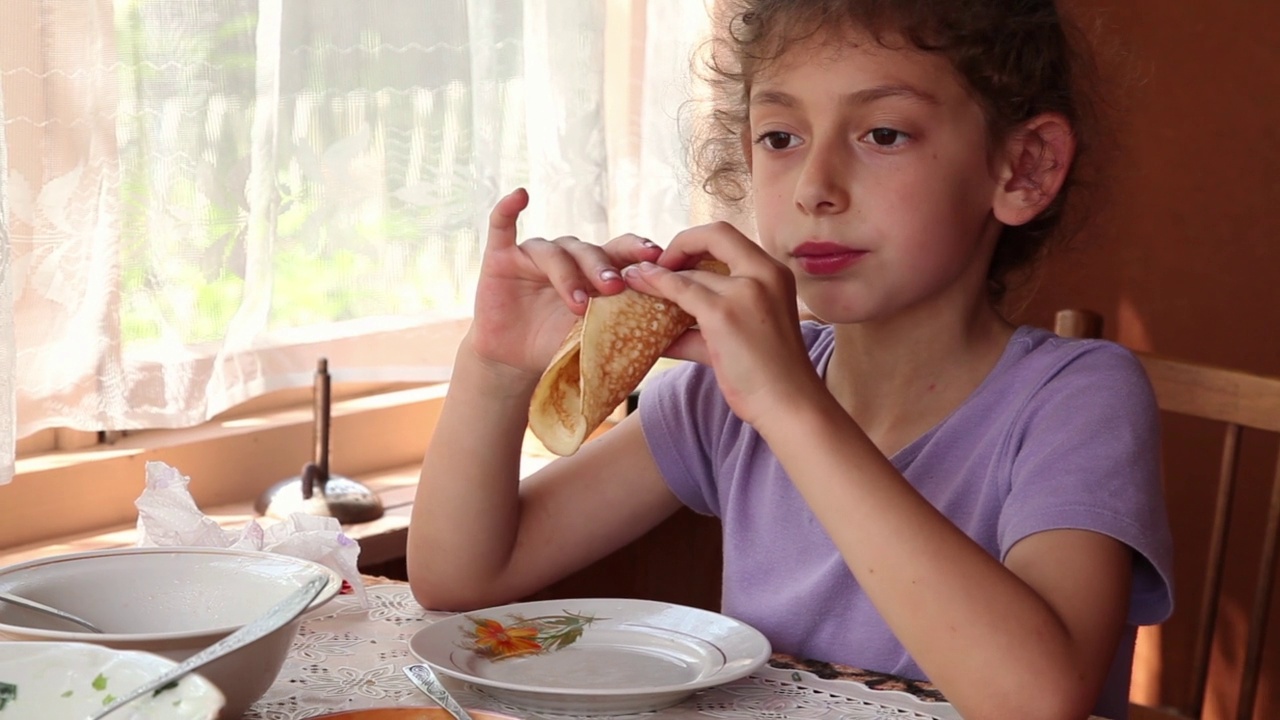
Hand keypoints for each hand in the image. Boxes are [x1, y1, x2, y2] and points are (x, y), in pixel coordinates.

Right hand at [466, 189, 662, 381]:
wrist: (514, 358)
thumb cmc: (558, 344)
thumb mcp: (593, 337)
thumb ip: (622, 327)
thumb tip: (673, 337)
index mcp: (594, 269)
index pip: (620, 251)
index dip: (637, 249)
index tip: (657, 257)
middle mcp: (567, 255)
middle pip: (588, 250)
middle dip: (602, 268)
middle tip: (614, 288)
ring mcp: (534, 254)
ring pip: (553, 252)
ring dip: (567, 275)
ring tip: (578, 304)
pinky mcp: (500, 256)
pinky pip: (502, 226)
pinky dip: (508, 210)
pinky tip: (520, 196)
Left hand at [621, 221, 821, 426]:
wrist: (790, 404)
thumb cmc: (771, 376)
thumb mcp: (748, 333)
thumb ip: (708, 323)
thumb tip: (664, 332)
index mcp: (775, 273)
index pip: (730, 236)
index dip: (698, 241)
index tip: (679, 262)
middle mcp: (765, 273)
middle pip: (714, 236)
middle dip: (681, 245)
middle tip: (657, 266)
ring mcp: (745, 291)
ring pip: (691, 270)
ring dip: (659, 271)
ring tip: (635, 280)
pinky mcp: (723, 314)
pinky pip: (680, 290)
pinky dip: (656, 286)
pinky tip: (638, 287)